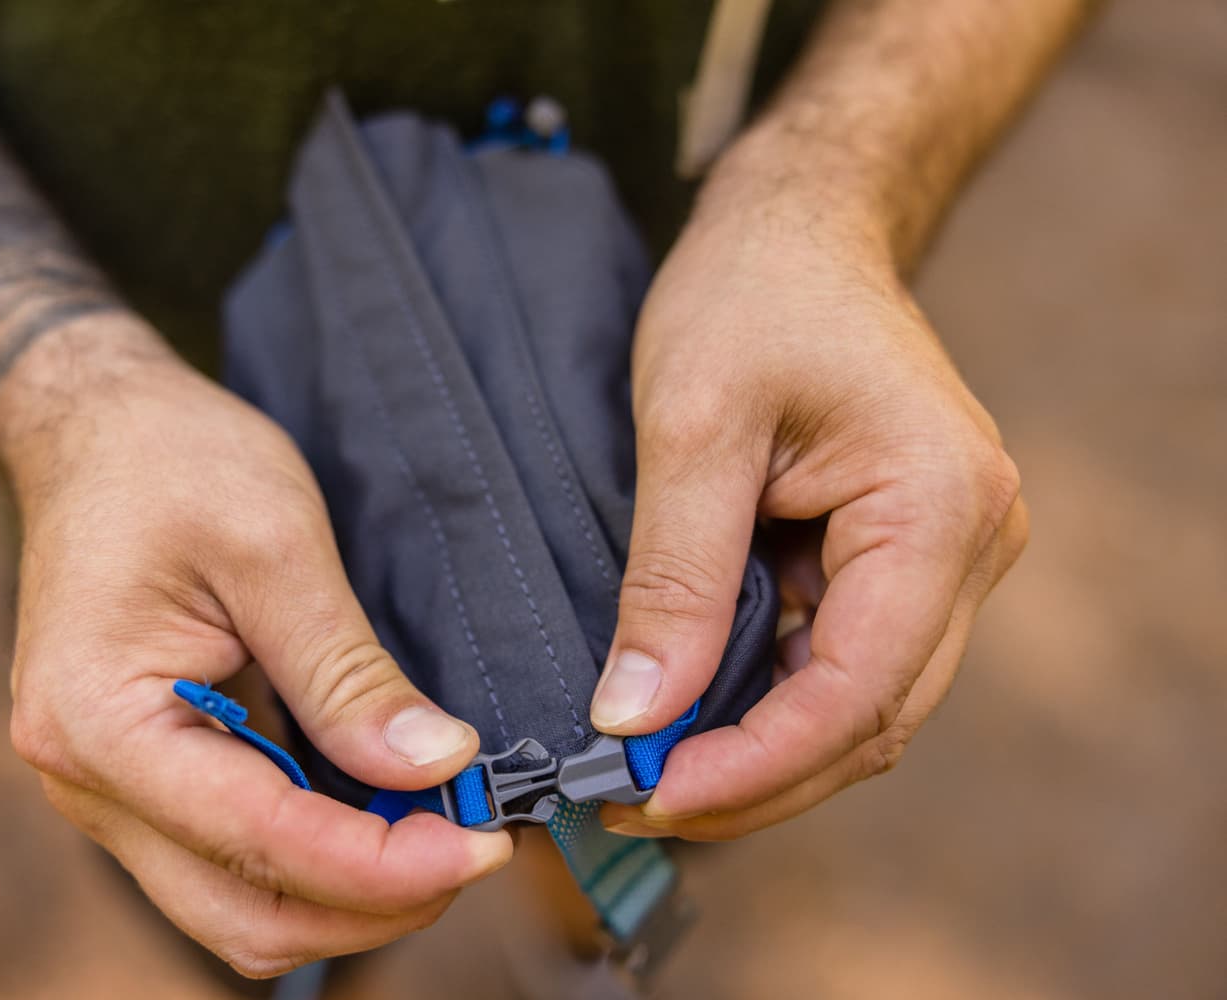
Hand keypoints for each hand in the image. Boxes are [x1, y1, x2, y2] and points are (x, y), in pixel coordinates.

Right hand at [0, 322, 511, 976]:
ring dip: (346, 892)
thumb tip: (436, 767)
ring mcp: (108, 785)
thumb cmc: (170, 461)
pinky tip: (384, 813)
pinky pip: (231, 856)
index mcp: (101, 720)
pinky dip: (314, 855)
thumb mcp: (275, 546)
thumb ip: (347, 672)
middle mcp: (87, 778)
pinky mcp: (143, 774)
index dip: (383, 865)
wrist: (95, 429)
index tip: (483, 844)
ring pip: (236, 904)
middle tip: (476, 847)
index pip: (258, 840)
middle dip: (371, 904)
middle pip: (241, 915)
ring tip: (441, 831)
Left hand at [589, 148, 1028, 840]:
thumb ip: (673, 577)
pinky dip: (769, 700)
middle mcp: (971, 543)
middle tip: (631, 796)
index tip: (649, 791)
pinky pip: (843, 657)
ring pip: (861, 704)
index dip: (754, 763)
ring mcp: (945, 553)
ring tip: (647, 768)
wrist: (798, 225)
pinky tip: (692, 711)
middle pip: (872, 718)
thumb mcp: (692, 426)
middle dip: (753, 777)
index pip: (859, 689)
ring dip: (760, 750)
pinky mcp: (904, 555)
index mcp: (939, 505)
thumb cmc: (749, 293)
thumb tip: (635, 714)